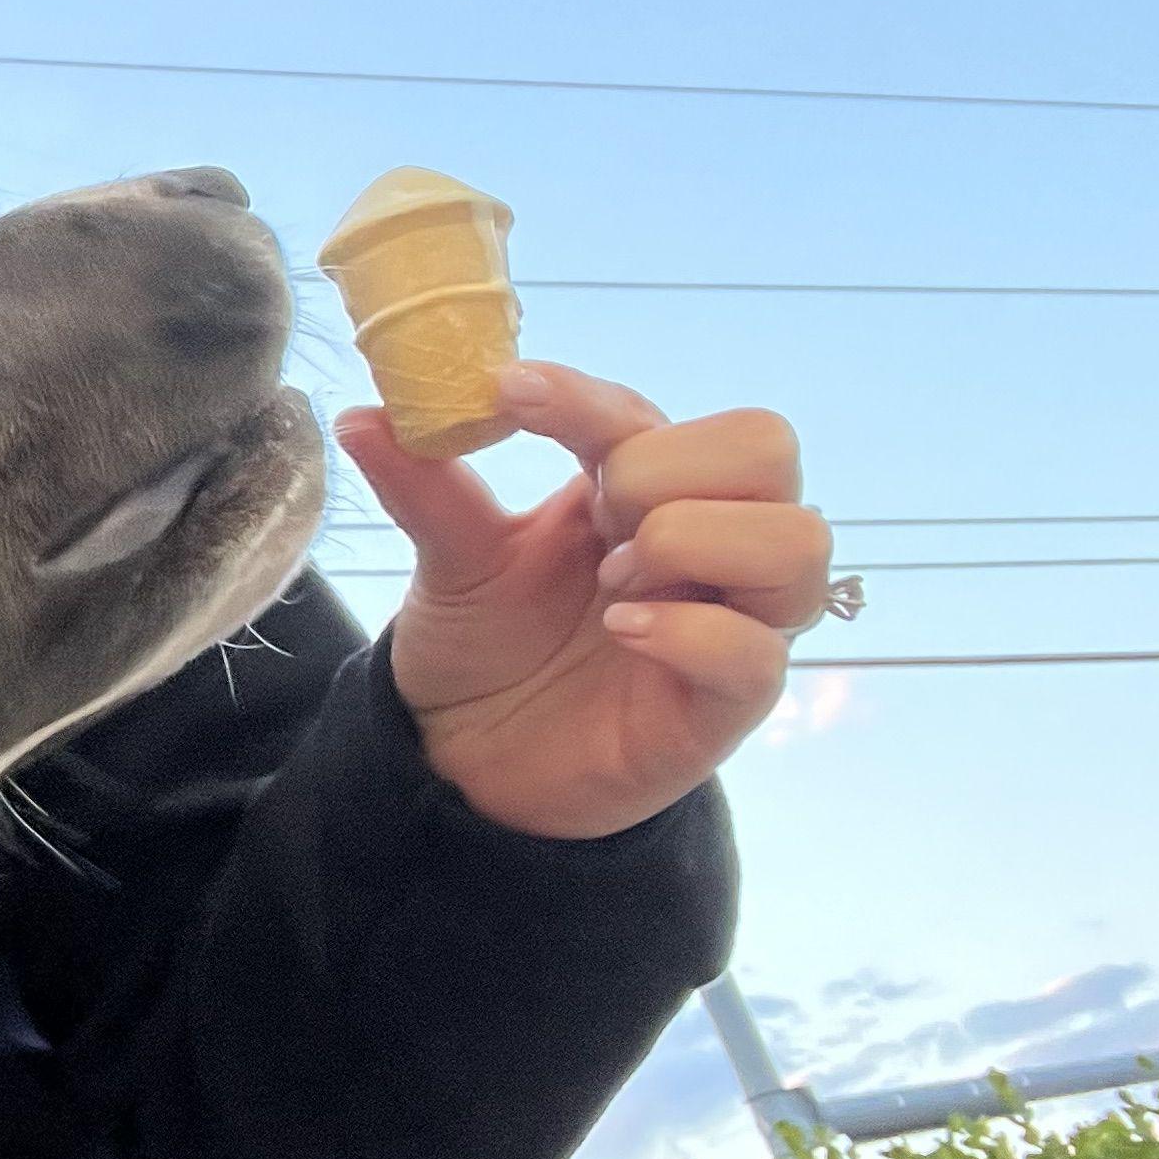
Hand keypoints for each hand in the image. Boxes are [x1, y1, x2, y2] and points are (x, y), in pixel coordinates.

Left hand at [337, 359, 835, 841]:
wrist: (470, 764)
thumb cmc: (486, 649)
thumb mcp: (453, 561)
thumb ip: (426, 488)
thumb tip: (359, 414)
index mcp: (640, 489)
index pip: (652, 412)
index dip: (583, 398)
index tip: (504, 394)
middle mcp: (706, 543)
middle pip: (767, 447)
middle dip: (667, 470)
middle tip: (596, 521)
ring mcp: (730, 620)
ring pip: (799, 541)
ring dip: (698, 541)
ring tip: (614, 584)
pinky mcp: (729, 703)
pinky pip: (760, 653)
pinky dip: (692, 632)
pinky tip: (620, 631)